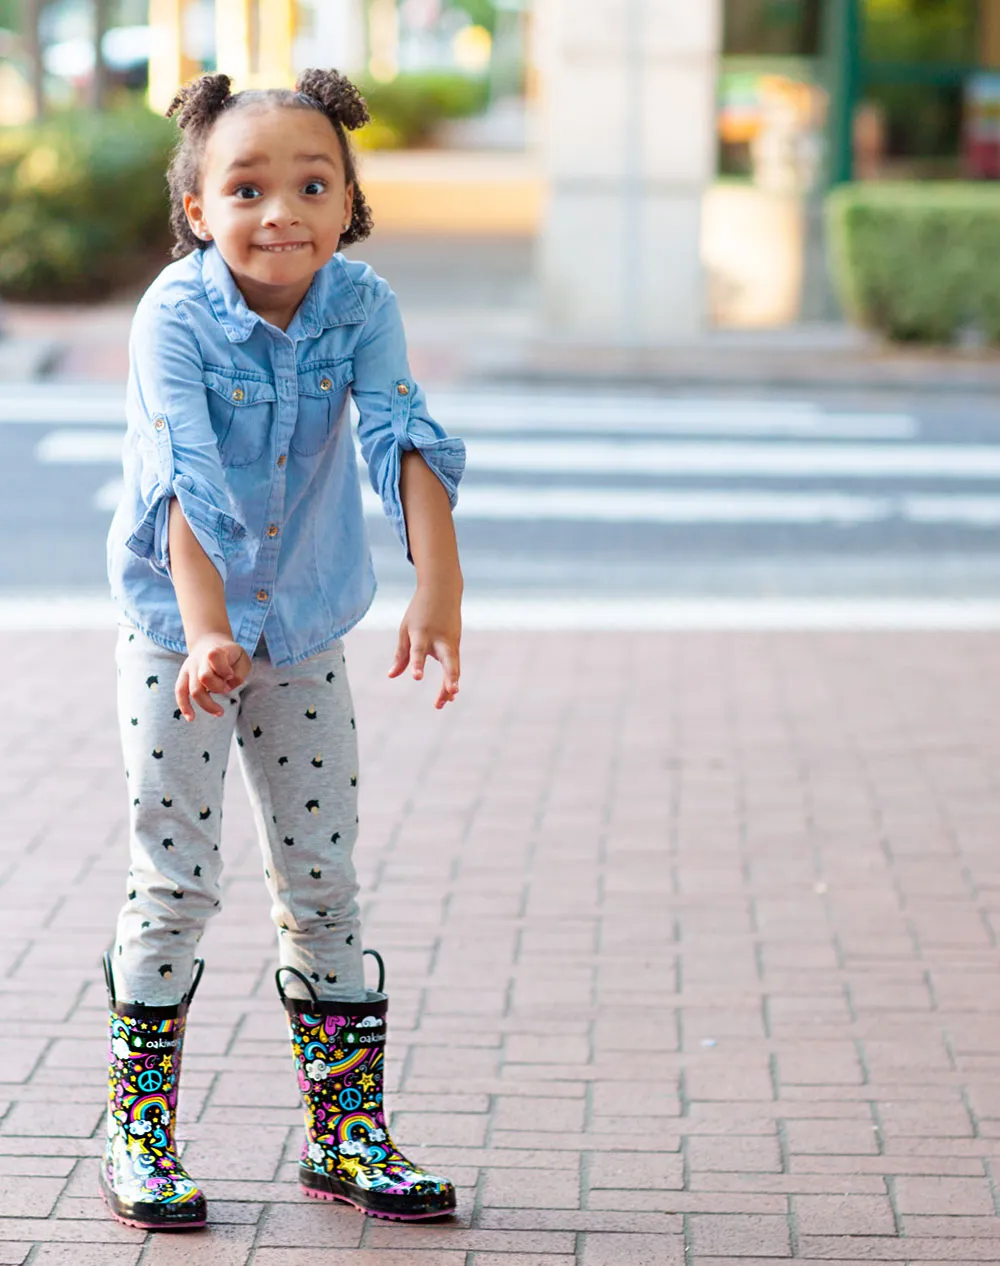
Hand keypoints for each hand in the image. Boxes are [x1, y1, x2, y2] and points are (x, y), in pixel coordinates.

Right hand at [175, 633, 250, 719]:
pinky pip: (180, 692)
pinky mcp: (183, 677)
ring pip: (194, 689)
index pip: (214, 656)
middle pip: (204, 677)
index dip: (225, 669)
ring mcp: (189, 668)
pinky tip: (191, 718)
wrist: (209, 643)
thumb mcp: (242, 658)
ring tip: (220, 712)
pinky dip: (184, 706)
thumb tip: (230, 684)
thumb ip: (240, 672)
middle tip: (227, 687)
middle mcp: (199, 659)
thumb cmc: (229, 655)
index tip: (230, 674)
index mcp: (214, 651)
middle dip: (219, 688)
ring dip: (207, 704)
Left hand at [388, 581, 460, 708]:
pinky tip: (448, 695)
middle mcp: (440, 638)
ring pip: (453, 666)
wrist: (442, 589)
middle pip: (448, 660)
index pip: (419, 651)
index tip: (416, 677)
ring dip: (449, 685)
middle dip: (450, 677)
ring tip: (440, 704)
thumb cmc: (420, 611)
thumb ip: (401, 654)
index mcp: (422, 632)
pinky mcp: (456, 644)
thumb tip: (391, 676)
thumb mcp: (405, 630)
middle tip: (452, 692)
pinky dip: (451, 679)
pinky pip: (454, 664)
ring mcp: (451, 641)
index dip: (417, 664)